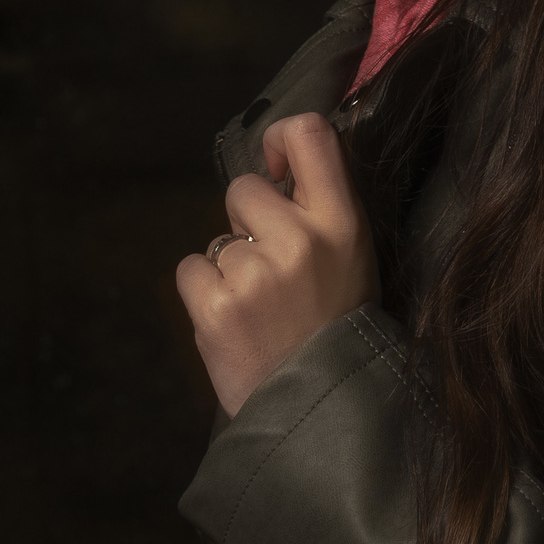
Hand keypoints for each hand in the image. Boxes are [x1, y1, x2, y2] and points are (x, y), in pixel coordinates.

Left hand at [175, 113, 379, 417]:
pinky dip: (203, 293)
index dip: (280, 137)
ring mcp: (255, 273)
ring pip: (217, 238)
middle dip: (246, 221)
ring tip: (261, 310)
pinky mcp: (217, 305)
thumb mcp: (353, 260)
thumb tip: (278, 164)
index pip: (310, 133)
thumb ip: (320, 211)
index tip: (274, 166)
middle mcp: (300, 240)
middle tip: (271, 269)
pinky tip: (235, 322)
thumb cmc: (334, 330)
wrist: (320, 409)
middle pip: (243, 189)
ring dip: (229, 268)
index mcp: (343, 224)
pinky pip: (191, 268)